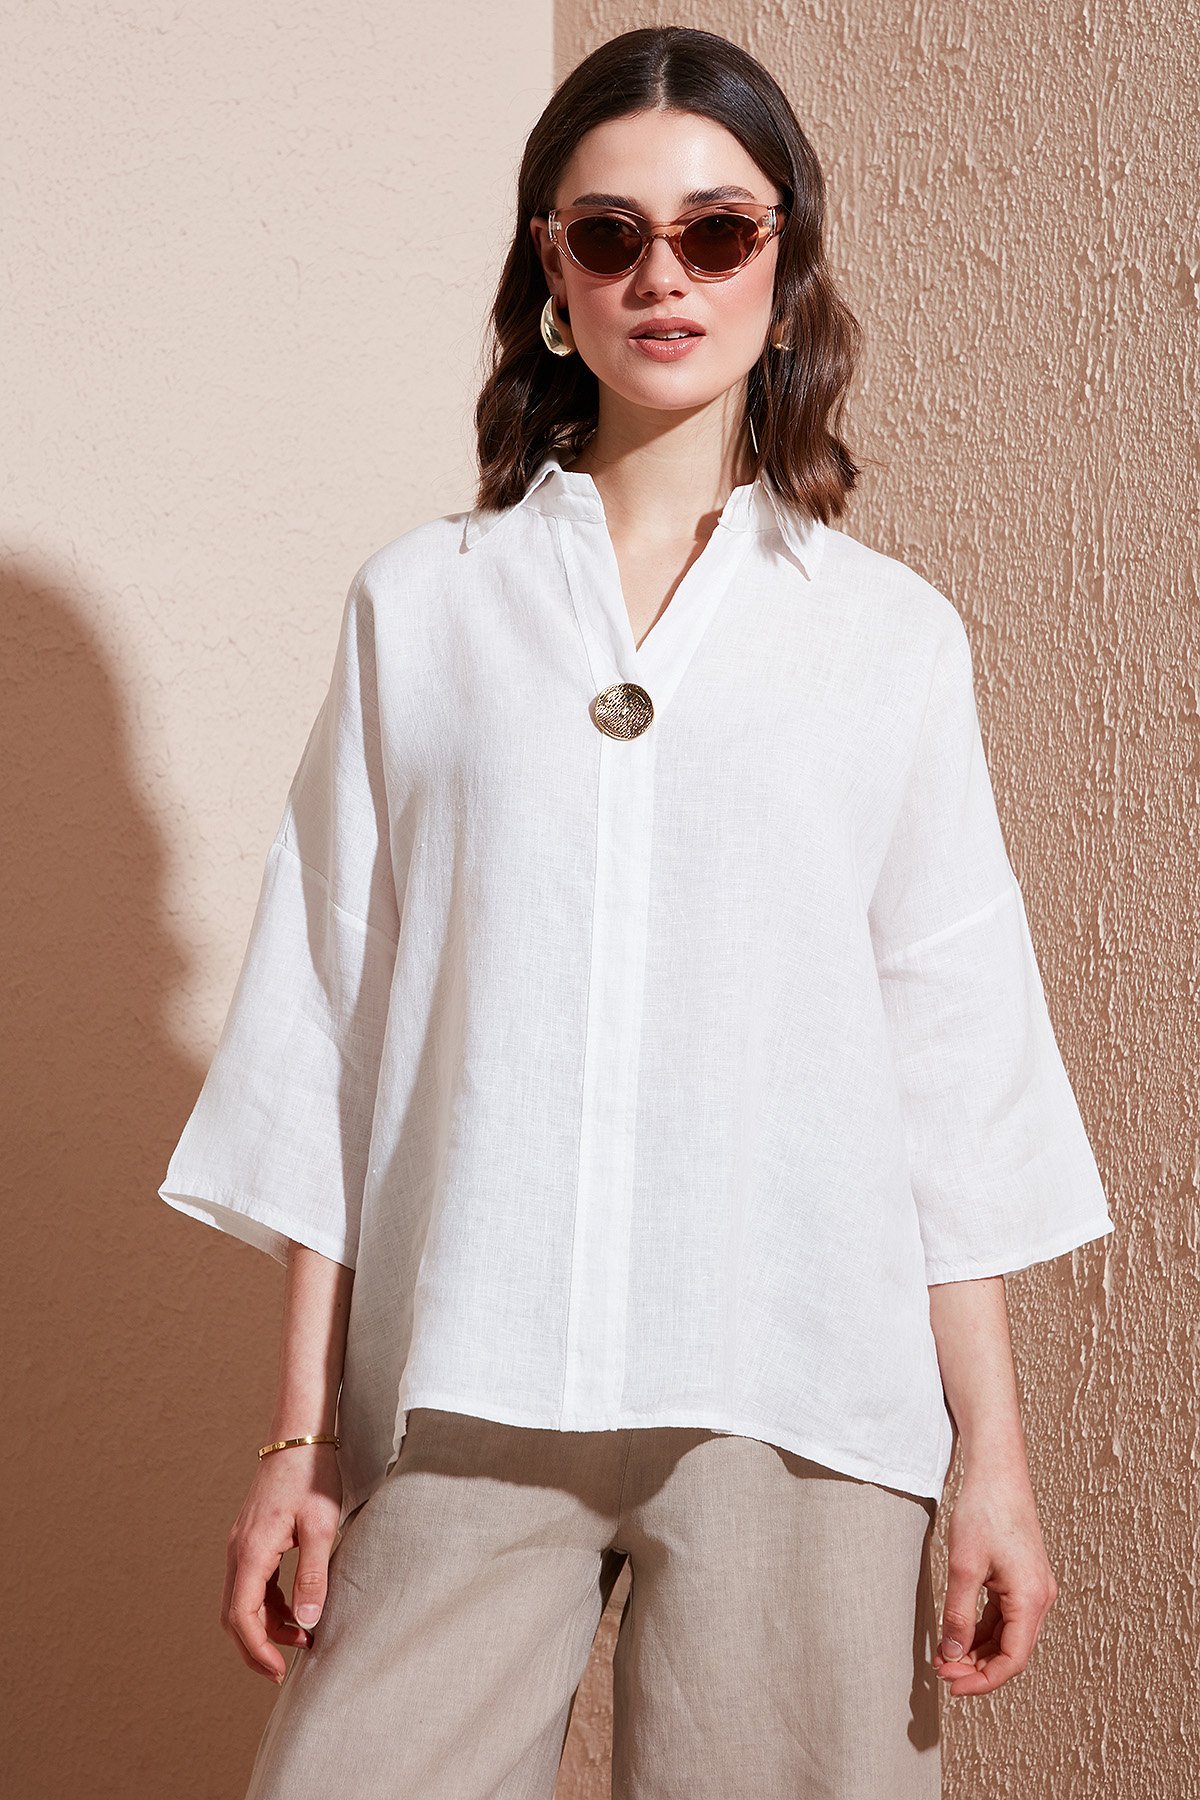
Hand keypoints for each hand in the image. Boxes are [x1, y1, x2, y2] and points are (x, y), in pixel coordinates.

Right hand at [220, 1443, 342, 1683]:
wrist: (300, 1436)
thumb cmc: (312, 1477)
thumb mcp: (322, 1528)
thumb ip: (313, 1576)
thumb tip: (308, 1623)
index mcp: (252, 1551)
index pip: (242, 1616)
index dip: (257, 1649)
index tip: (280, 1671)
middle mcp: (239, 1551)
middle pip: (234, 1615)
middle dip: (256, 1646)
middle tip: (285, 1669)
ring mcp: (242, 1544)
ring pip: (242, 1600)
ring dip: (265, 1625)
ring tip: (302, 1638)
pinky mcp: (253, 1539)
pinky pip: (252, 1583)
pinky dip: (268, 1604)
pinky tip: (295, 1609)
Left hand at [933, 1469, 1058, 1696]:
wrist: (997, 1472)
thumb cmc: (984, 1510)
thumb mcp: (964, 1566)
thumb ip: (958, 1614)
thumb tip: (952, 1655)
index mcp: (1032, 1598)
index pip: (1013, 1659)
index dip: (983, 1680)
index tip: (953, 1687)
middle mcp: (1039, 1598)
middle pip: (1011, 1651)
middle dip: (976, 1667)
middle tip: (941, 1671)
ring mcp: (1032, 1589)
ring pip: (1006, 1636)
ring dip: (977, 1650)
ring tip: (943, 1657)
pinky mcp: (1021, 1580)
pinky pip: (1004, 1617)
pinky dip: (981, 1630)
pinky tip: (956, 1636)